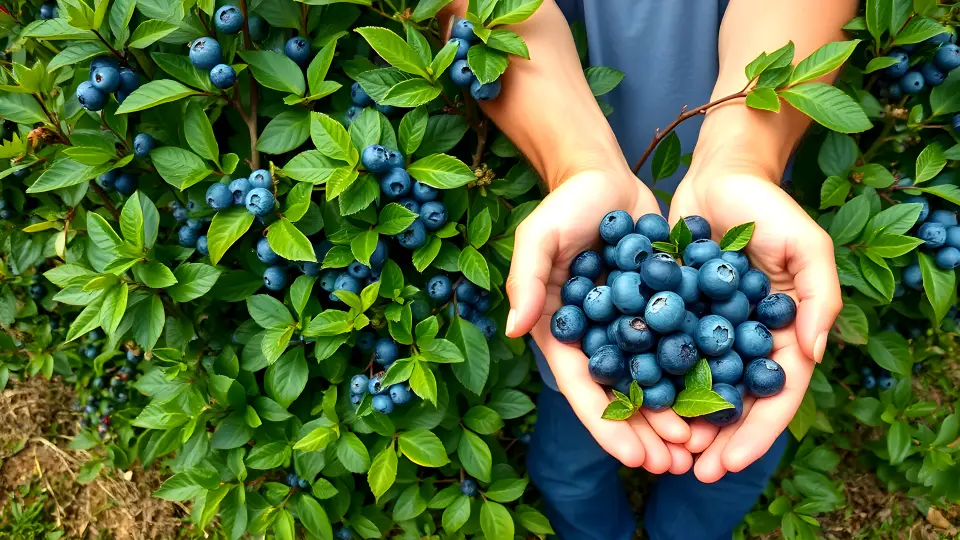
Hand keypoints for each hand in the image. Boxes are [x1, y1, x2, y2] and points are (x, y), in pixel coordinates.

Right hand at [504, 169, 693, 473]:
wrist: (606, 177)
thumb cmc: (564, 205)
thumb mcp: (538, 236)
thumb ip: (525, 280)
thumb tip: (511, 329)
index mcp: (565, 333)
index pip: (585, 388)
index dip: (607, 426)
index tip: (633, 458)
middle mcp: (599, 337)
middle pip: (624, 396)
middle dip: (648, 433)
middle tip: (677, 466)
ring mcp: (634, 326)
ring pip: (658, 380)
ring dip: (678, 415)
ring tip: (703, 446)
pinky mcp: (665, 308)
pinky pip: (684, 346)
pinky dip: (702, 374)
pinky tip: (727, 397)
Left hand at [669, 170, 841, 481]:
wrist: (718, 174)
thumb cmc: (769, 206)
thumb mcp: (806, 245)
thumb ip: (820, 298)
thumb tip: (814, 355)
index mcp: (785, 333)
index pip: (777, 394)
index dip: (757, 433)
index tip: (729, 464)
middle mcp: (746, 338)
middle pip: (734, 401)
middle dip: (715, 439)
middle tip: (688, 470)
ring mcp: (709, 327)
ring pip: (696, 385)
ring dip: (680, 420)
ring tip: (658, 450)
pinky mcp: (674, 312)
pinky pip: (662, 352)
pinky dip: (652, 380)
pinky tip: (632, 405)